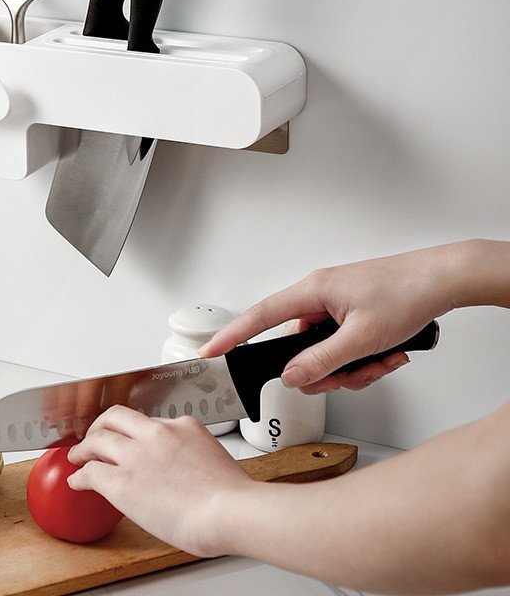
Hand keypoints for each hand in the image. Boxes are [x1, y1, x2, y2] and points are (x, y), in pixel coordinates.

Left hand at [67, 405, 255, 556]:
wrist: (229, 511)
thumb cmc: (230, 496)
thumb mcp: (213, 457)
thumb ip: (191, 455)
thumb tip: (183, 470)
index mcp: (182, 425)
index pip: (148, 421)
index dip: (133, 431)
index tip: (128, 438)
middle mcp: (156, 433)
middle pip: (116, 417)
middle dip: (100, 425)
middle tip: (94, 436)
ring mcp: (137, 455)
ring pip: (98, 439)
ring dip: (83, 447)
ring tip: (78, 455)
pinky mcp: (123, 482)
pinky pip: (91, 472)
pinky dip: (80, 476)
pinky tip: (77, 481)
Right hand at [199, 244, 462, 392]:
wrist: (443, 278)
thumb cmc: (407, 292)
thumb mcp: (363, 338)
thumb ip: (322, 360)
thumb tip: (292, 376)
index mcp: (313, 291)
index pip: (260, 316)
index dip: (232, 335)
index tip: (211, 350)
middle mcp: (320, 294)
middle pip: (299, 345)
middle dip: (325, 370)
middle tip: (348, 376)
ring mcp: (337, 303)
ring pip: (324, 349)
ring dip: (352, 366)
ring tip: (381, 361)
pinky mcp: (352, 311)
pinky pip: (343, 344)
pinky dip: (363, 357)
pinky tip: (387, 355)